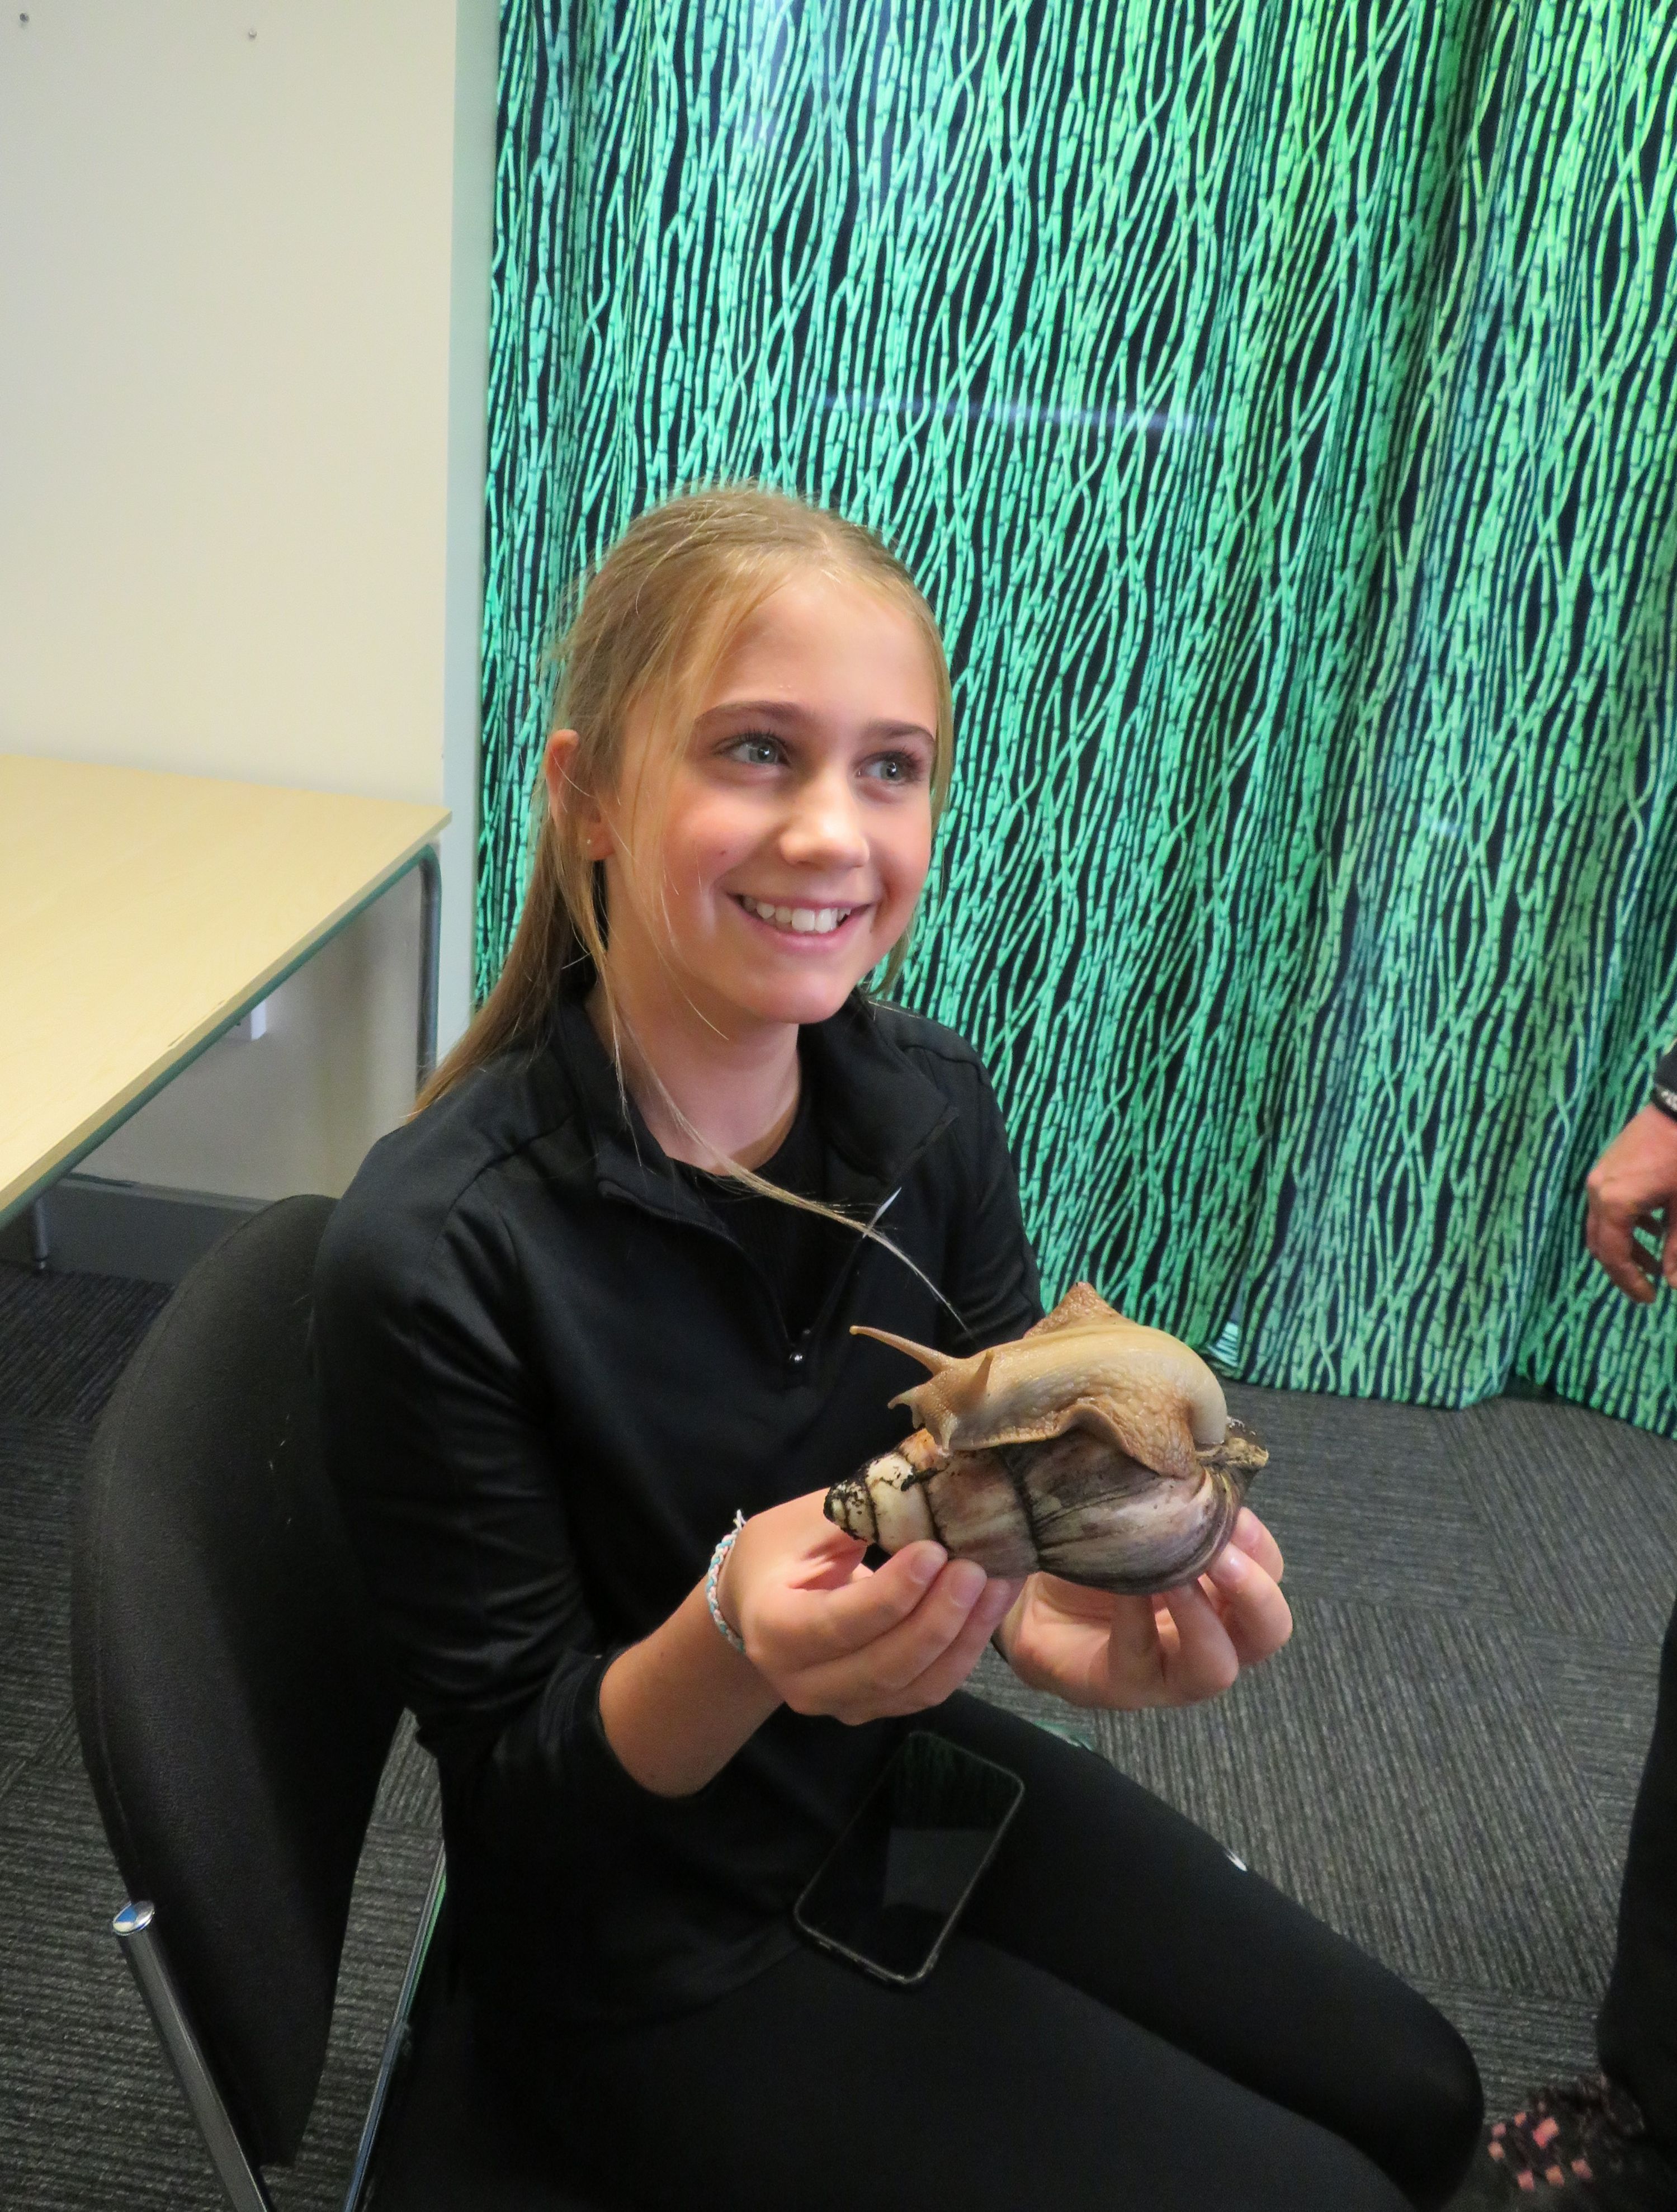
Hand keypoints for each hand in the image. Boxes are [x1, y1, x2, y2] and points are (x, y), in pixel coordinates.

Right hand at [719, 1490, 1021, 1724]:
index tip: (935, 1552)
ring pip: (916, 1687)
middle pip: (884, 1666)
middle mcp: (803, 1681)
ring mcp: (840, 1704)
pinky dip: (964, 1651)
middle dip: (939, 1619)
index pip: (839, 1622)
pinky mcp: (873, 1707)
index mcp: (775, 1629)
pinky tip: (989, 1607)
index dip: (892, 1594)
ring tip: (999, 1584)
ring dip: (965, 1637)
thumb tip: (929, 1491)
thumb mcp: (804, 1520)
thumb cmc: (780, 1550)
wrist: (757, 1600)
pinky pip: (927, 1691)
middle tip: (977, 1569)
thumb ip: (858, 1513)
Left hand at [995, 1508, 1291, 1709]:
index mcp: (1224, 1592)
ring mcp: (1169, 1673)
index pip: (1270, 1574)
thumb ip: (1172, 1498)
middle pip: (1267, 1633)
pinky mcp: (1122, 1687)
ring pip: (1217, 1668)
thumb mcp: (1138, 1514)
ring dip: (1203, 1618)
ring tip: (1178, 1577)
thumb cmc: (1095, 1550)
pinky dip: (1136, 1619)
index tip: (1230, 1506)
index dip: (1260, 1545)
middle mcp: (1210, 1637)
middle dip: (1256, 1594)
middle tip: (1224, 1556)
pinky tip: (1122, 1587)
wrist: (1031, 1593)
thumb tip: (1194, 1454)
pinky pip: (1141, 1659)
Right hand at [1585, 1104, 1676, 1302]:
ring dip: (1625, 1247)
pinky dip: (1625, 1224)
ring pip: (1602, 1225)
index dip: (1630, 1282)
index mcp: (1615, 1203)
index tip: (1650, 1300)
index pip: (1613, 1255)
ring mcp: (1600, 1176)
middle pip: (1600, 1243)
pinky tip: (1653, 1227)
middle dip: (1622, 1270)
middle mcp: (1598, 1191)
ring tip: (1655, 1262)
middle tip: (1646, 1288)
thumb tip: (1673, 1283)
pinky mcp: (1608, 1166)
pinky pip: (1607, 1205)